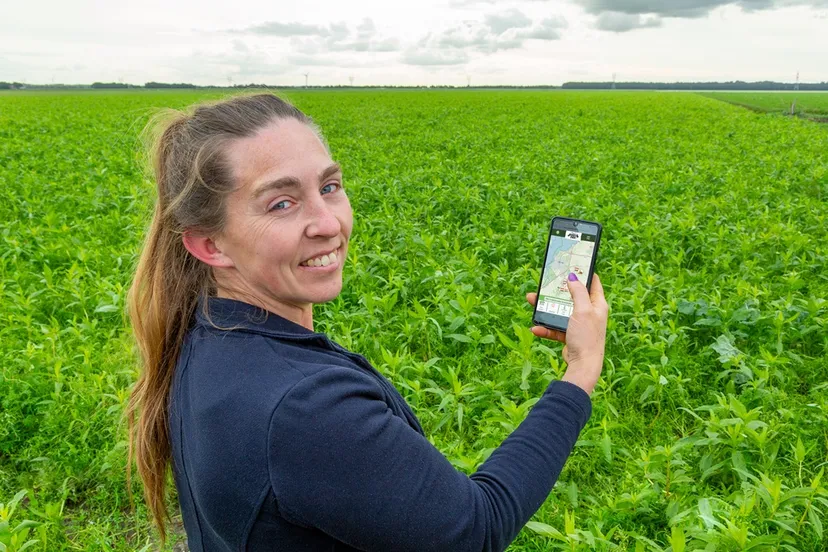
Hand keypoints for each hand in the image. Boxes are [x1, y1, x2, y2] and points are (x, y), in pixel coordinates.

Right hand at [526, 273, 608, 395]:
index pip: (593, 283)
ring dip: (545, 308)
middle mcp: (589, 313)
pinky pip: (555, 328)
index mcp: (597, 304)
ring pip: (559, 311)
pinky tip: (536, 328)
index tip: (572, 263)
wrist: (583, 365)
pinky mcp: (569, 336)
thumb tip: (573, 276)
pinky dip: (545, 327)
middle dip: (556, 290)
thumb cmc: (587, 336)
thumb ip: (578, 292)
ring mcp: (578, 325)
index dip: (584, 272)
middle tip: (545, 282)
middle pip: (571, 296)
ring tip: (531, 301)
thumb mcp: (583, 310)